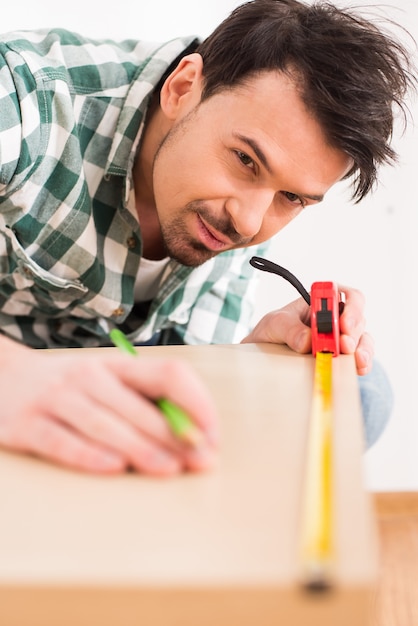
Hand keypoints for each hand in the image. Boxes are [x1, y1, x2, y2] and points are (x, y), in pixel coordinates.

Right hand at [0, 336, 218, 474]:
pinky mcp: (27, 425)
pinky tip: (113, 468)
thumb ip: (142, 402)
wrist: (1, 377)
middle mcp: (89, 378)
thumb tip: (192, 433)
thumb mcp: (105, 383)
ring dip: (141, 447)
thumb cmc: (68, 387)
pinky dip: (88, 455)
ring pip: (105, 424)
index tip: (211, 433)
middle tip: (201, 460)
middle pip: (140, 406)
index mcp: (116, 367)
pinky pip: (61, 441)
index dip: (196, 402)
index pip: (168, 374)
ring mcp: (57, 399)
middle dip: (176, 435)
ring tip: (169, 468)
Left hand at [242, 285, 373, 375]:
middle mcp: (337, 317)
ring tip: (355, 359)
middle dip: (353, 333)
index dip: (352, 308)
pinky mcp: (342, 356)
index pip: (349, 296)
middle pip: (358, 321)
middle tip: (343, 345)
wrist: (265, 350)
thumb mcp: (274, 323)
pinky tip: (358, 368)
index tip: (343, 323)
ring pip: (363, 340)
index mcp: (323, 301)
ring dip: (361, 349)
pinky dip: (361, 364)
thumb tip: (308, 340)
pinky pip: (359, 359)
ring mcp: (342, 338)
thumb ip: (289, 329)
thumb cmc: (273, 329)